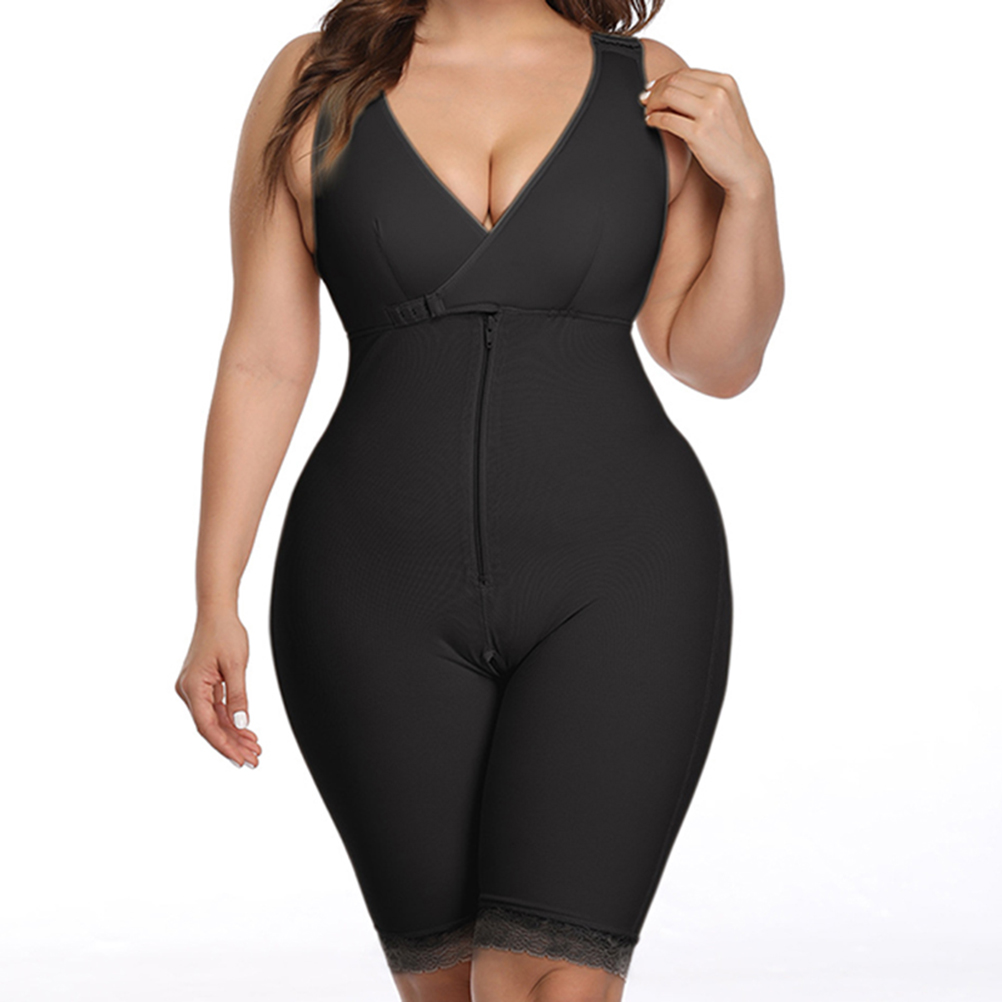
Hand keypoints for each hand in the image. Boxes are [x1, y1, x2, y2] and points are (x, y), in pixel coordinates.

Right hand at [175, 610, 261, 767]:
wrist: (216, 612)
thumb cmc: (225, 633)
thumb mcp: (236, 665)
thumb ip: (238, 696)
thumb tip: (242, 724)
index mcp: (192, 687)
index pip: (206, 726)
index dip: (224, 745)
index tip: (240, 760)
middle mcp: (188, 691)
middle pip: (210, 726)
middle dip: (232, 745)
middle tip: (253, 760)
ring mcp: (194, 689)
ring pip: (214, 719)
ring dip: (233, 735)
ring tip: (254, 749)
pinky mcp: (201, 685)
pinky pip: (215, 708)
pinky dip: (230, 720)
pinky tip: (246, 732)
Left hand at [639, 68, 771, 197]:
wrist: (746, 167)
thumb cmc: (733, 140)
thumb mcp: (726, 107)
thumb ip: (706, 94)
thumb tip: (673, 88)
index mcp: (725, 82)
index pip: (685, 72)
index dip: (663, 80)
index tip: (652, 88)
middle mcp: (718, 93)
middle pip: (673, 81)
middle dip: (654, 90)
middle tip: (645, 100)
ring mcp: (709, 112)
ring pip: (668, 95)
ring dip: (652, 103)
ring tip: (648, 112)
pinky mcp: (699, 133)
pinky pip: (666, 119)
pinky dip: (653, 119)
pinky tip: (650, 122)